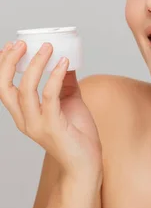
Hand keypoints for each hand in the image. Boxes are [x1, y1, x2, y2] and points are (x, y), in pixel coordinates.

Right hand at [0, 40, 102, 179]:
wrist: (86, 163)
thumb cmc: (77, 134)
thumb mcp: (69, 100)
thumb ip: (65, 81)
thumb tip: (65, 58)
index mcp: (24, 114)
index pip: (3, 88)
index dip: (3, 66)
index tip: (11, 46)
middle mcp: (25, 120)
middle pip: (5, 88)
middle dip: (10, 63)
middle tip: (23, 44)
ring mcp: (37, 125)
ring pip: (26, 90)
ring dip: (36, 64)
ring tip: (48, 47)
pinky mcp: (53, 127)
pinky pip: (50, 96)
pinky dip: (55, 76)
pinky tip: (65, 63)